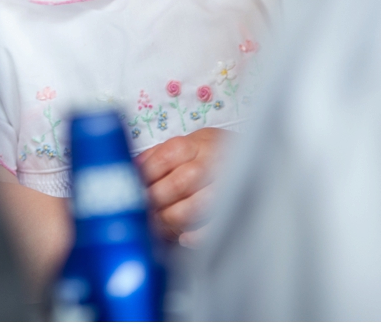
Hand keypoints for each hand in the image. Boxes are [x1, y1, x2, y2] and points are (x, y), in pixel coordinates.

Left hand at [134, 127, 228, 244]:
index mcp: (195, 144)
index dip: (143, 179)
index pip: (161, 161)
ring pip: (193, 208)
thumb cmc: (212, 153)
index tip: (131, 191)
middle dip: (154, 202)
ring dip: (170, 220)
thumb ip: (157, 155)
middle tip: (142, 212)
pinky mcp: (238, 209)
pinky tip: (183, 237)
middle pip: (177, 185)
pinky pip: (214, 227)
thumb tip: (130, 168)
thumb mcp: (187, 144)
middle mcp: (213, 163)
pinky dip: (196, 236)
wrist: (251, 158)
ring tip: (158, 223)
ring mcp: (227, 187)